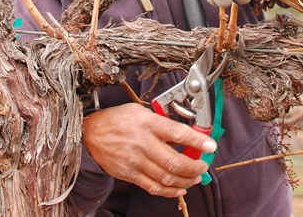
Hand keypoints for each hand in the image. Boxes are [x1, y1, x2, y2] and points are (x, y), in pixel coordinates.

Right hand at [82, 103, 216, 197]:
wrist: (91, 134)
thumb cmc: (117, 120)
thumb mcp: (140, 111)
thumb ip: (161, 121)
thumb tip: (184, 132)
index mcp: (147, 123)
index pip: (177, 133)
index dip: (197, 140)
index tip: (211, 145)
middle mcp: (142, 143)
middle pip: (175, 161)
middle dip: (195, 167)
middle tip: (203, 165)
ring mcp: (136, 161)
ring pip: (167, 177)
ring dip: (186, 180)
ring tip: (195, 177)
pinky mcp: (130, 174)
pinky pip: (154, 187)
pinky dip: (170, 191)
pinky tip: (180, 188)